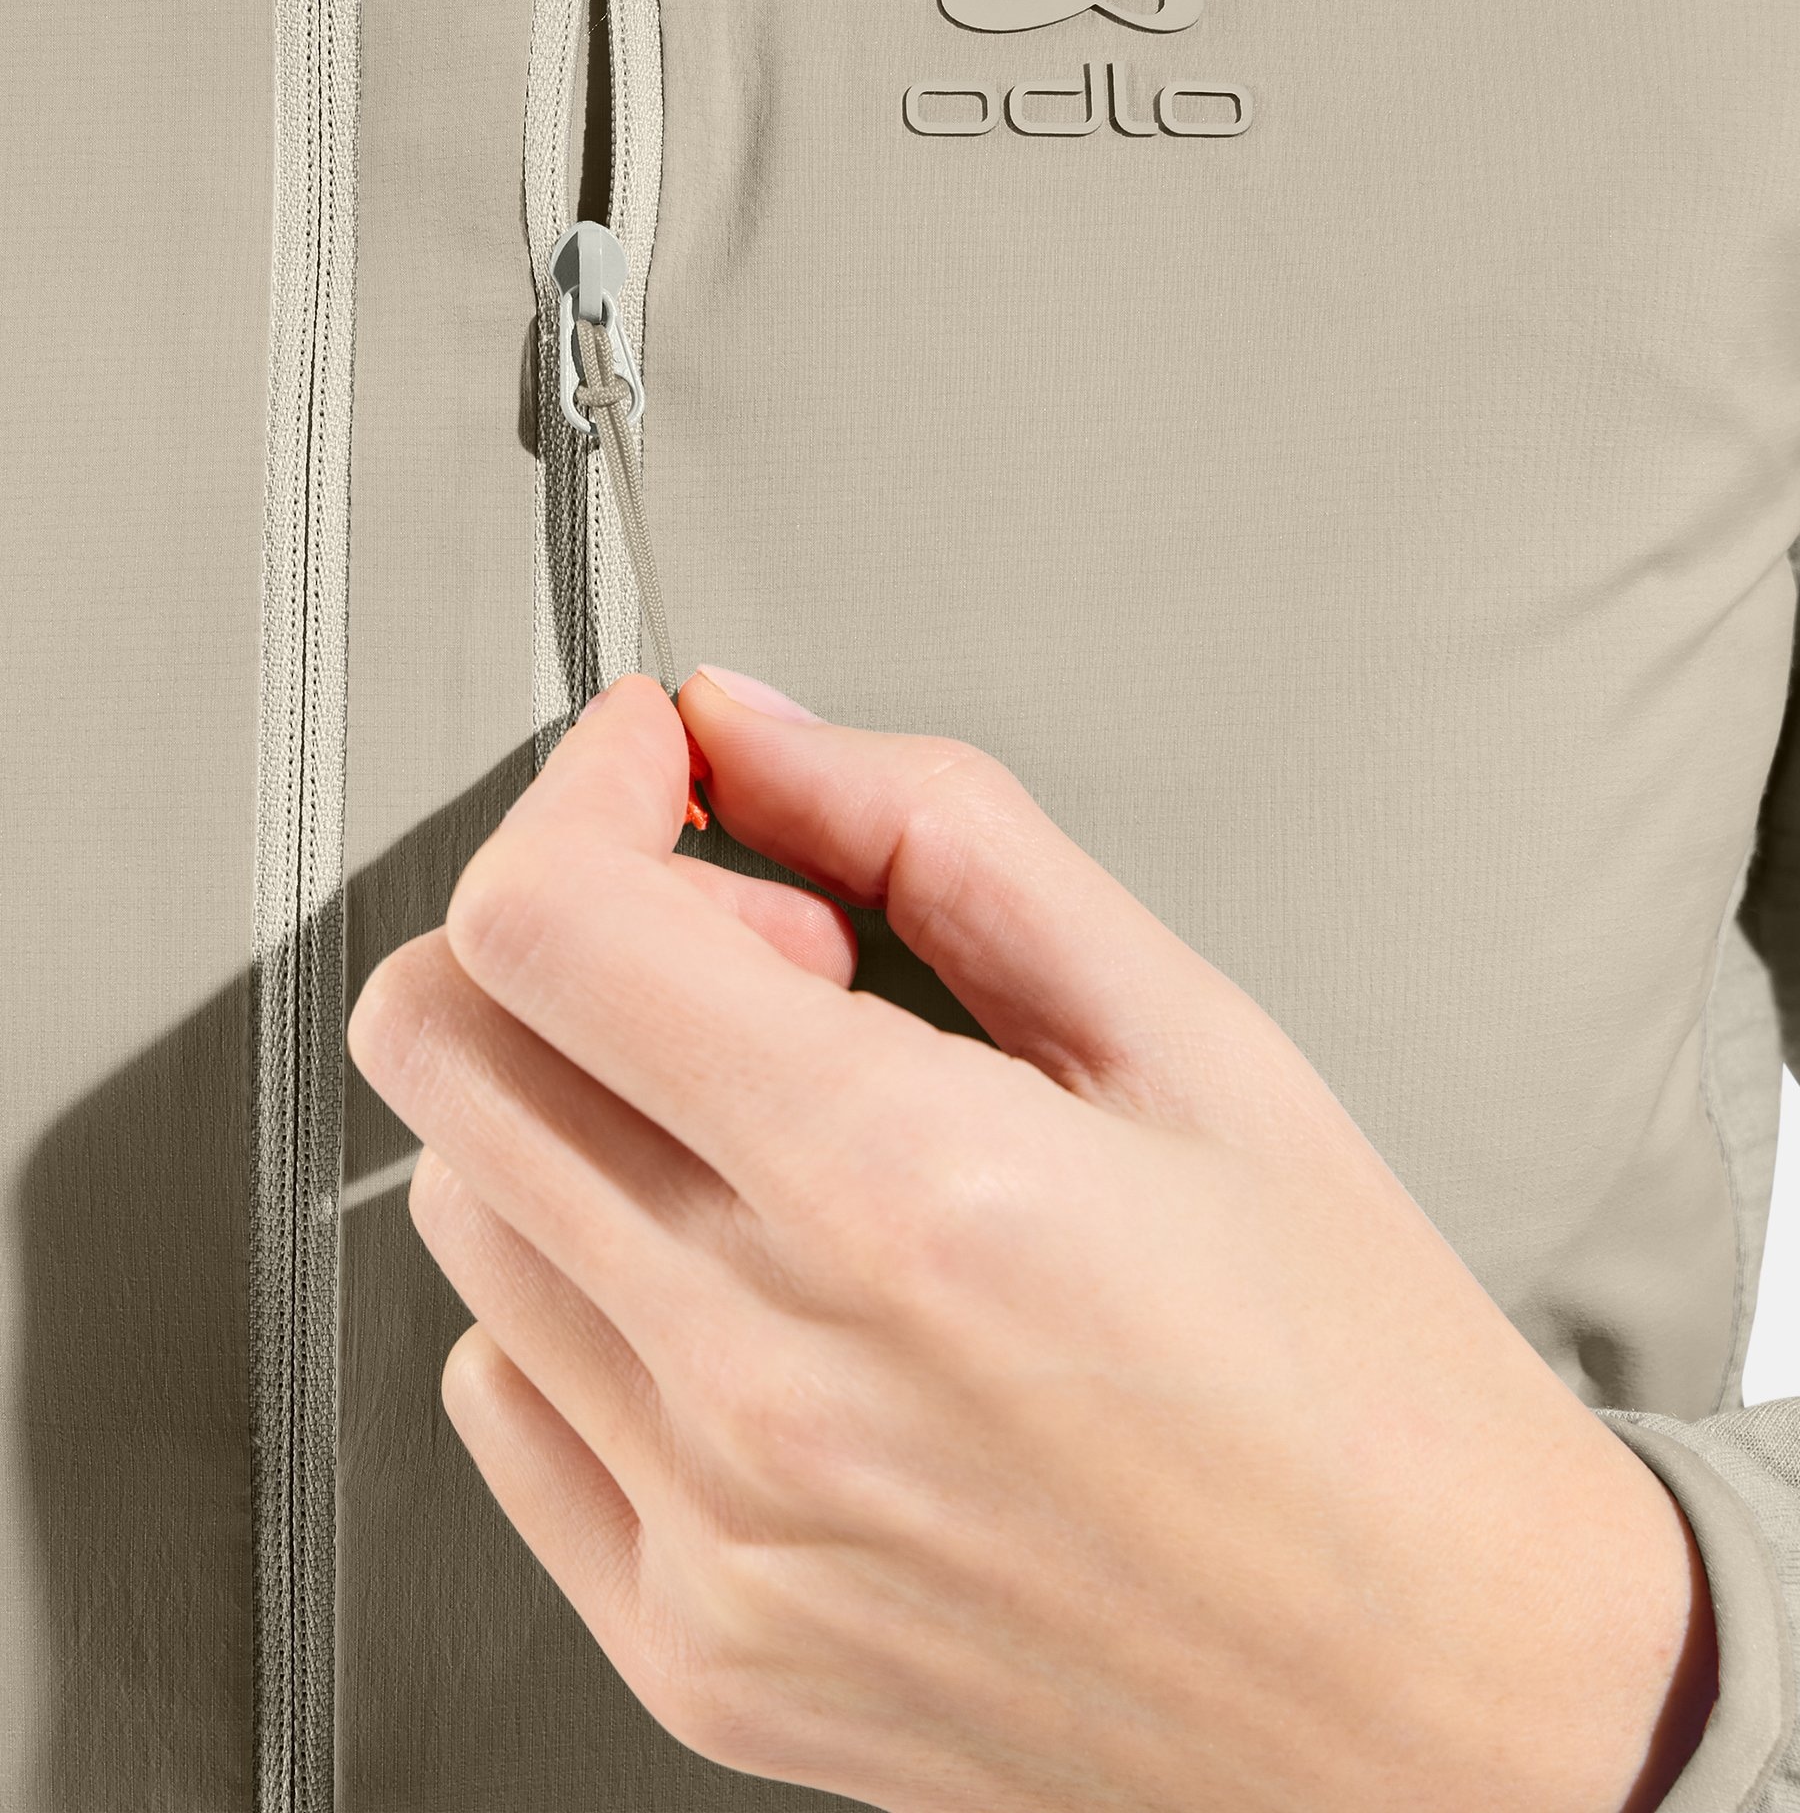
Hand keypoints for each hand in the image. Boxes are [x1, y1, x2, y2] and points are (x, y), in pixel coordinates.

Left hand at [345, 669, 1716, 1812]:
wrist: (1453, 1709)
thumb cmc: (1366, 1392)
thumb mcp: (1196, 1037)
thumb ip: (942, 840)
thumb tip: (760, 736)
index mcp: (906, 1192)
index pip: (545, 923)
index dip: (579, 792)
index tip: (657, 771)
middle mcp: (773, 1379)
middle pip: (445, 1049)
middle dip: (559, 922)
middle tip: (741, 945)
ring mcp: (714, 1537)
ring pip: (460, 1210)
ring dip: (575, 1100)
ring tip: (776, 1120)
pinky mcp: (697, 1656)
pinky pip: (500, 1399)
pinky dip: (571, 1285)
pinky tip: (733, 1269)